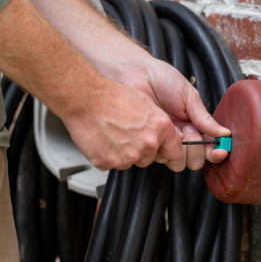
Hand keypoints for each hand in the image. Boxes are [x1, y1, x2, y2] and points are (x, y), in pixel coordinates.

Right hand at [61, 78, 182, 169]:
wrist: (86, 99)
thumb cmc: (112, 97)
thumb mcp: (146, 103)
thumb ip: (158, 124)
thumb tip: (163, 135)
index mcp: (160, 127)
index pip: (175, 151)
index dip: (167, 150)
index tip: (164, 150)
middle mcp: (147, 143)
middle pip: (150, 158)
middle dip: (141, 150)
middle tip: (127, 134)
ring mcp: (128, 155)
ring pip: (130, 162)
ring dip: (123, 153)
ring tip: (113, 134)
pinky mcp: (109, 162)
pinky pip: (111, 164)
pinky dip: (107, 156)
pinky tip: (103, 140)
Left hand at [118, 57, 230, 166]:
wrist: (136, 75)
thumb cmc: (161, 79)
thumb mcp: (189, 97)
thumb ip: (205, 118)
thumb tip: (224, 133)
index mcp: (194, 125)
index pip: (209, 147)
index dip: (216, 152)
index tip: (221, 151)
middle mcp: (180, 136)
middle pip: (195, 160)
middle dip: (196, 150)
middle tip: (190, 131)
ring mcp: (164, 141)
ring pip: (178, 163)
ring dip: (180, 149)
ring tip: (174, 128)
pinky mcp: (148, 144)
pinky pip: (159, 157)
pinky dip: (162, 146)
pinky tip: (160, 131)